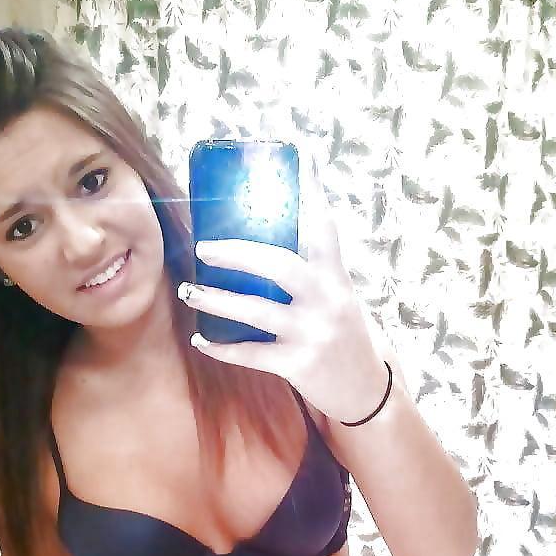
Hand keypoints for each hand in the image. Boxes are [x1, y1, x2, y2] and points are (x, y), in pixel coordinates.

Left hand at [177, 157, 389, 423]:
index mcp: (337, 279)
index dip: (313, 196)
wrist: (365, 391)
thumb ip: (314, 273)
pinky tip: (201, 339)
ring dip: (217, 301)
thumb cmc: (345, 337)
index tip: (301, 164)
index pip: (325, 230)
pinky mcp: (298, 365)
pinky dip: (223, 348)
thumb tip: (267, 246)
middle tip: (205, 247)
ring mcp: (312, 334)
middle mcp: (327, 302)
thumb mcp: (341, 299)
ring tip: (190, 291)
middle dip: (238, 254)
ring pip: (257, 312)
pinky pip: (252, 353)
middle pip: (280, 266)